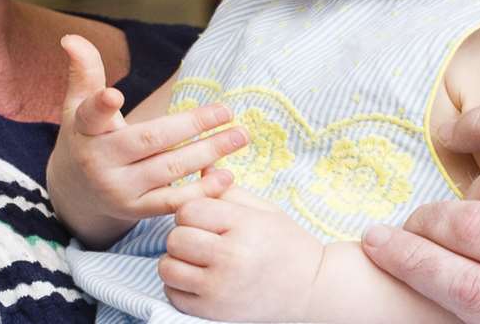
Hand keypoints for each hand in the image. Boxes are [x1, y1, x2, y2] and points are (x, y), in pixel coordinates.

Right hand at [46, 34, 247, 246]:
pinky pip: (172, 201)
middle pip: (150, 140)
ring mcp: (118, 189)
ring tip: (238, 137)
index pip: (91, 115)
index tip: (113, 95)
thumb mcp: (77, 105)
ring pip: (168, 169)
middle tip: (227, 111)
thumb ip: (84, 71)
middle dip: (192, 125)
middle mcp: (99, 161)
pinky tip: (226, 174)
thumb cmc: (86, 137)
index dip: (101, 105)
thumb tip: (71, 37)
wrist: (77, 192)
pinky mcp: (135, 211)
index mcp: (84, 130)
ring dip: (207, 153)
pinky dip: (201, 189)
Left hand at [161, 187, 324, 321]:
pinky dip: (179, 286)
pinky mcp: (213, 311)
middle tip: (202, 239)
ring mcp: (220, 288)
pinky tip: (198, 279)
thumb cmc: (288, 245)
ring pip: (167, 267)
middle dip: (184, 234)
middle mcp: (230, 257)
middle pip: (175, 238)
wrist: (311, 289)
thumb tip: (202, 169)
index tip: (207, 219)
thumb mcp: (265, 210)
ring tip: (197, 260)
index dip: (193, 211)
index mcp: (244, 226)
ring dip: (177, 261)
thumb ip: (230, 191)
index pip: (189, 210)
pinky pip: (173, 294)